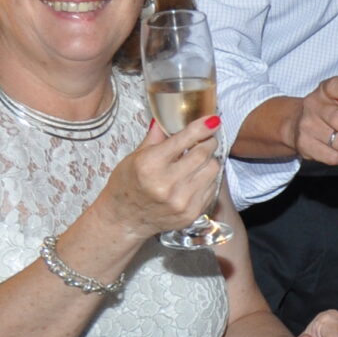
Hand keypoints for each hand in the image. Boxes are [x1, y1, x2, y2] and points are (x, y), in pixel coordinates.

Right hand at [98, 115, 223, 239]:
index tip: (213, 120)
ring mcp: (182, 201)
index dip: (203, 127)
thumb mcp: (134, 157)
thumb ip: (156, 137)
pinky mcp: (192, 213)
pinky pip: (212, 188)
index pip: (185, 139)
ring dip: (209, 160)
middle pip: (204, 153)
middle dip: (208, 142)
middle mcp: (167, 184)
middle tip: (206, 139)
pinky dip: (207, 178)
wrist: (123, 219)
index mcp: (150, 165)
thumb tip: (170, 117)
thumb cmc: (127, 185)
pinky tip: (195, 177)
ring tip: (198, 160)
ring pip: (213, 170)